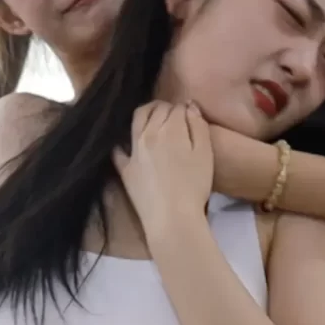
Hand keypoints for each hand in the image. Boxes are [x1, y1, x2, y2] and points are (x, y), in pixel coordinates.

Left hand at [111, 101, 213, 239]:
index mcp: (171, 128)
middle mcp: (148, 133)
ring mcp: (133, 150)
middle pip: (156, 110)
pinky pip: (118, 149)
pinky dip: (122, 141)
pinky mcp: (124, 167)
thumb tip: (189, 106)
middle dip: (166, 108)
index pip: (176, 108)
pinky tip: (126, 141)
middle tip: (174, 115)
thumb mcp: (205, 154)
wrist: (172, 217)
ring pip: (137, 120)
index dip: (184, 110)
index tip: (190, 117)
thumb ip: (199, 126)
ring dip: (146, 113)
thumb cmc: (195, 186)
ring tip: (153, 116)